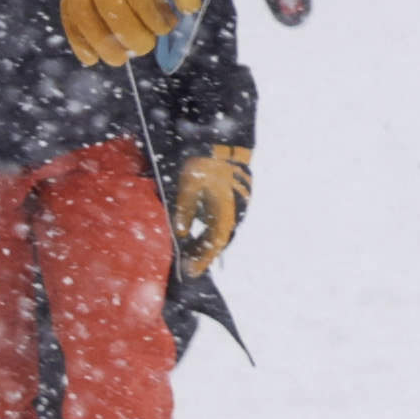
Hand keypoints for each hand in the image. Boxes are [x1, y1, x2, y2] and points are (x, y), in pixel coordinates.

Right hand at [61, 0, 213, 65]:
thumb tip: (188, 8)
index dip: (154, 17)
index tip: (169, 24)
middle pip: (108, 3)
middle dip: (127, 32)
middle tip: (145, 46)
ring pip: (81, 8)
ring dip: (98, 40)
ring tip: (119, 59)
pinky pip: (69, 10)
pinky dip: (76, 36)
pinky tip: (90, 59)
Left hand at [171, 138, 252, 275]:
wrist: (225, 146)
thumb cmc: (204, 166)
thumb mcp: (187, 189)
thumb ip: (184, 213)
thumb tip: (180, 233)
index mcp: (223, 216)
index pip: (212, 247)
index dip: (201, 261)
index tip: (190, 272)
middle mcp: (234, 216)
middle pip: (218, 243)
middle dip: (203, 254)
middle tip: (187, 262)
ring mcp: (239, 208)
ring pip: (223, 232)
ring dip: (208, 242)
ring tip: (191, 248)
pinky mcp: (239, 200)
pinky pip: (225, 221)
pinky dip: (213, 229)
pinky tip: (201, 228)